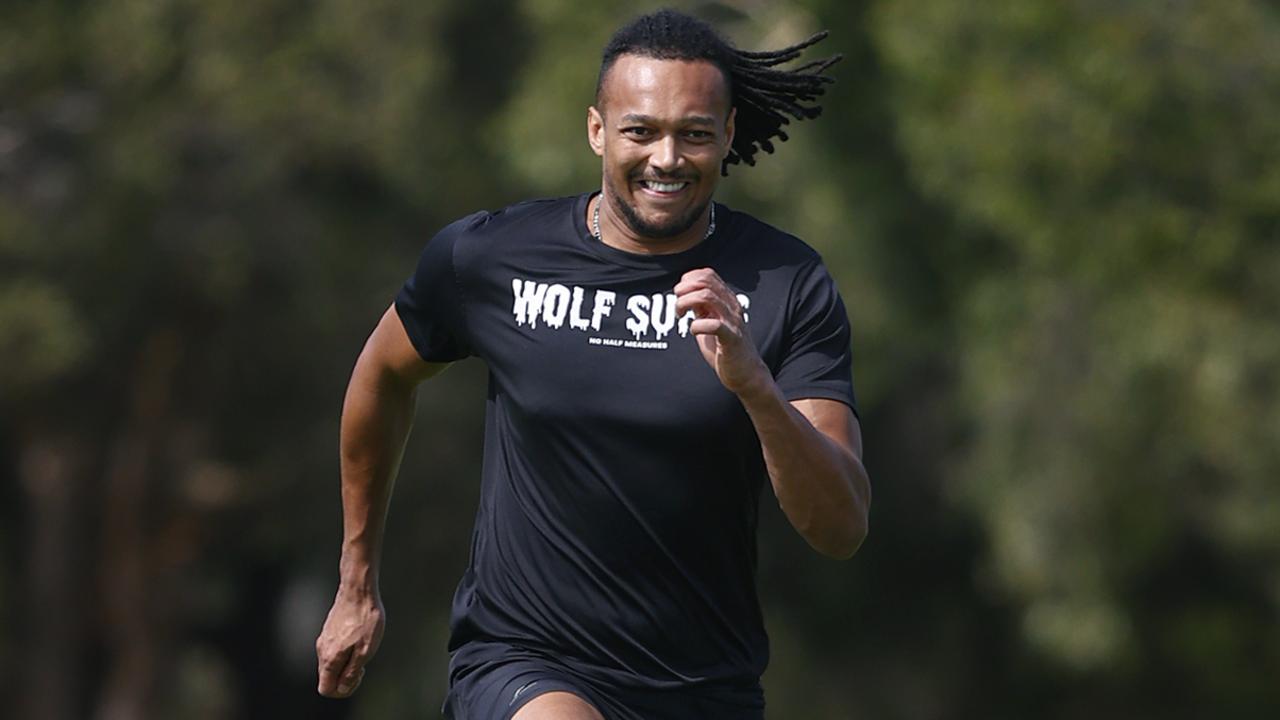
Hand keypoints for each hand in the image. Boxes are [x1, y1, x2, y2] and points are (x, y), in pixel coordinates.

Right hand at [316, 587, 384, 697]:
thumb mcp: (365, 650)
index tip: (358, 675)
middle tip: (362, 665)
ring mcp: (324, 639)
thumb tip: (343, 688)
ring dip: (346, 664)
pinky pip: (333, 651)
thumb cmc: (365, 619)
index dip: (343, 691)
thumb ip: (352, 672)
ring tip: (362, 649)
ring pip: (331, 664)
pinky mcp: (329, 630)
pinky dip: (345, 653)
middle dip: (345, 678)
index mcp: (330, 658)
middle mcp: (322, 650)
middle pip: (327, 678)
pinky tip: (359, 639)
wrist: (358, 590)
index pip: (326, 689)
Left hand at [674, 268, 769, 395]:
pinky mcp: (732, 339)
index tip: (680, 296)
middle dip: (684, 289)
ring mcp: (733, 322)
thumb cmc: (725, 348)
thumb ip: (701, 309)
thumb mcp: (710, 322)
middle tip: (678, 307)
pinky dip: (697, 326)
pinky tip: (694, 331)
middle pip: (705, 282)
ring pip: (707, 296)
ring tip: (680, 315)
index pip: (707, 274)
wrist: (746, 374)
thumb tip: (684, 296)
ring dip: (686, 303)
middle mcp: (732, 306)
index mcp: (727, 300)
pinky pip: (714, 325)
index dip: (688, 280)